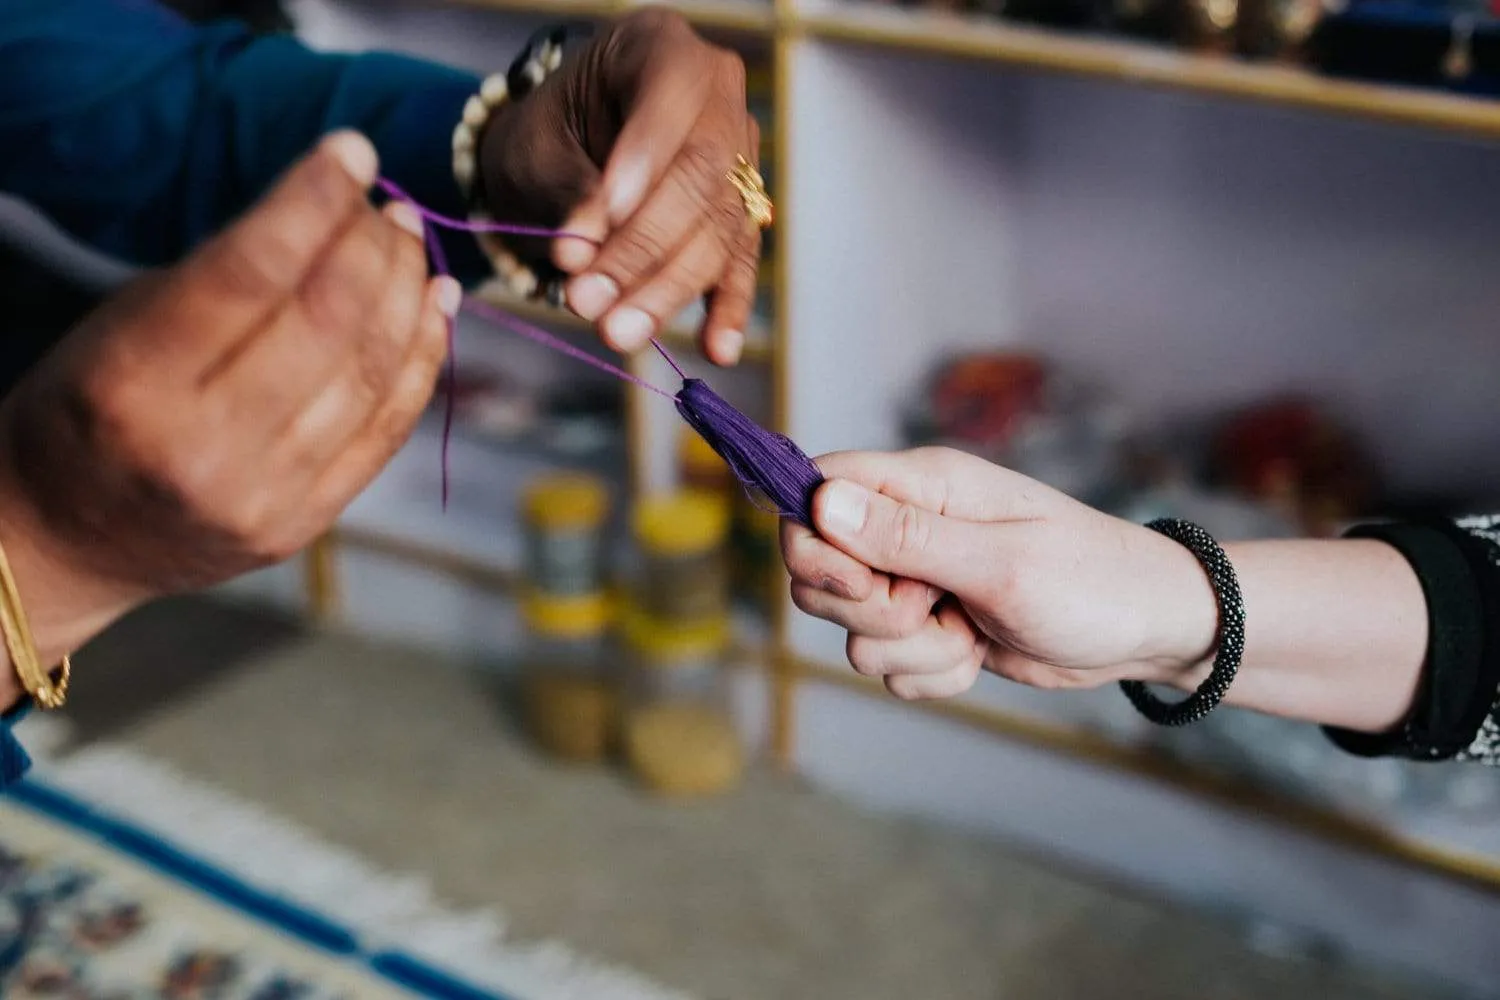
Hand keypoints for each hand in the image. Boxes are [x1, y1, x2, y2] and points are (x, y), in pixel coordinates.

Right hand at [0, 131, 454, 671]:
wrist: (66, 540)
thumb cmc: (89, 410)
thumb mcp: (122, 327)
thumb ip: (222, 279)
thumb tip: (334, 213)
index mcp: (136, 386)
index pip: (249, 274)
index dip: (312, 202)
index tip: (353, 150)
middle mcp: (204, 449)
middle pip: (327, 323)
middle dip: (371, 245)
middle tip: (387, 202)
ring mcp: (264, 497)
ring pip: (371, 374)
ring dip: (405, 293)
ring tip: (411, 241)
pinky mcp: (306, 525)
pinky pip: (389, 429)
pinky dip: (423, 358)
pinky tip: (434, 305)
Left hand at [478, 8, 760, 365]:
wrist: (565, 148)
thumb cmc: (548, 132)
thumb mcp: (536, 146)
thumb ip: (565, 191)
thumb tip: (584, 248)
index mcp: (664, 50)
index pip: (668, 104)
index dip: (642, 162)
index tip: (601, 217)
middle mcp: (717, 101)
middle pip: (698, 181)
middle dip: (642, 250)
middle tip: (590, 302)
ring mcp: (738, 159)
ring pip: (716, 231)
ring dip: (665, 290)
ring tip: (617, 331)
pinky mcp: (741, 217)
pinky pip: (739, 263)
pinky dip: (726, 309)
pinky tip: (718, 348)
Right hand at [780, 448, 1220, 700]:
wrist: (1146, 630)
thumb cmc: (1091, 581)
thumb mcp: (1000, 562)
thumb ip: (906, 536)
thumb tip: (820, 500)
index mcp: (920, 486)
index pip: (814, 492)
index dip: (812, 542)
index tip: (861, 582)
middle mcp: (908, 527)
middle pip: (818, 573)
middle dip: (868, 612)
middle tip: (931, 608)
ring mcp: (917, 580)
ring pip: (854, 630)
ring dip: (912, 650)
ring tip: (971, 631)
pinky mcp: (930, 628)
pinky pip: (889, 665)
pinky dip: (932, 672)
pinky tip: (978, 653)